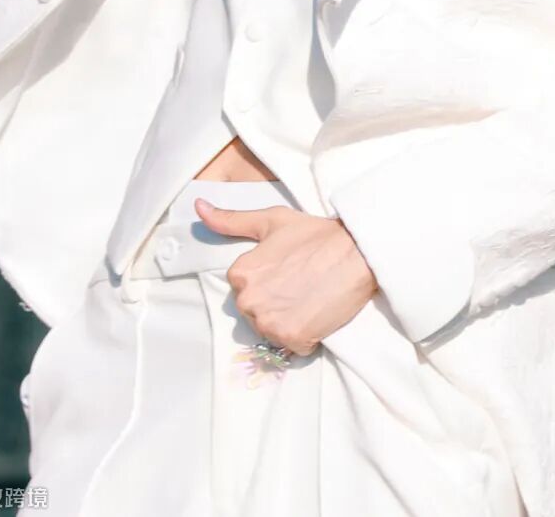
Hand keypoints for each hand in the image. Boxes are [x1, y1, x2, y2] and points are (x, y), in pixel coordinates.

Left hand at [194, 196, 378, 356]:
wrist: (355, 251)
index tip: (287, 270)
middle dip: (274, 303)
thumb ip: (230, 220)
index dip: (268, 281)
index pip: (245, 289)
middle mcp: (249, 301)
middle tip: (300, 284)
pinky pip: (292, 346)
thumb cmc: (315, 234)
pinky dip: (305, 336)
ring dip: (288, 322)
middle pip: (255, 313)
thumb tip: (198, 209)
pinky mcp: (292, 339)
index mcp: (241, 274)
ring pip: (271, 332)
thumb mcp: (270, 221)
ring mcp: (270, 323)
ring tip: (309, 298)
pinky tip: (317, 314)